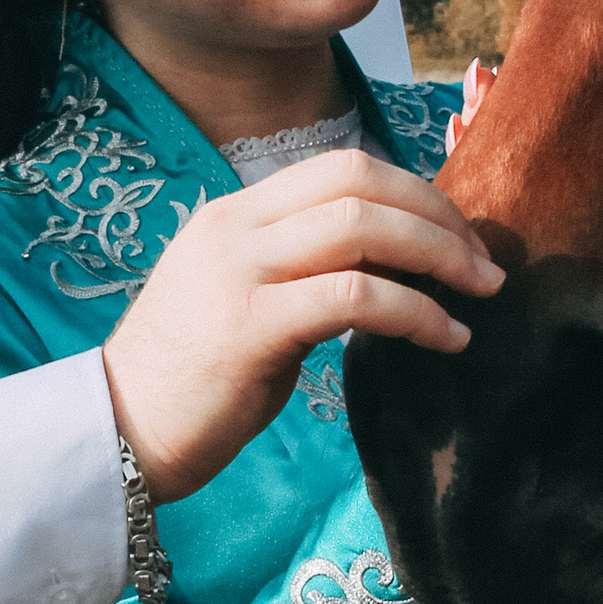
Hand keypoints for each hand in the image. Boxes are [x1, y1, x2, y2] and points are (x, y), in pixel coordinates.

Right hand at [102, 150, 502, 506]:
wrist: (117, 436)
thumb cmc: (188, 383)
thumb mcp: (244, 303)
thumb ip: (300, 274)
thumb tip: (383, 272)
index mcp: (235, 215)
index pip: (341, 168)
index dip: (413, 191)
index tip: (458, 234)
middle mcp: (235, 227)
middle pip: (359, 181)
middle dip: (438, 215)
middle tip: (485, 261)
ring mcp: (239, 272)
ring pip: (363, 227)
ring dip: (439, 256)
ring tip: (480, 293)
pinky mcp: (251, 325)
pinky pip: (355, 296)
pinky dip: (415, 312)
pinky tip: (445, 338)